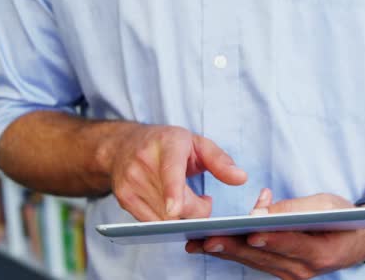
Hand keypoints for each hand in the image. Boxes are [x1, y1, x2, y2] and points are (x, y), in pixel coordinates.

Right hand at [98, 124, 246, 220]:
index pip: (170, 170)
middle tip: (205, 202)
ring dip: (181, 217)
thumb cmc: (168, 144)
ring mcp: (130, 181)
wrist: (124, 145)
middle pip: (173, 204)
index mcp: (167, 145)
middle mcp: (144, 162)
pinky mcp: (123, 197)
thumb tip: (241, 178)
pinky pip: (150, 221)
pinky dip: (166, 221)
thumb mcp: (197, 143)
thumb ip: (220, 160)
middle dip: (196, 210)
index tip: (175, 210)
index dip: (173, 191)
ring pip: (162, 216)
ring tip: (186, 200)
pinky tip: (172, 207)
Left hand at [186, 190, 364, 278]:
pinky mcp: (282, 271)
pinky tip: (212, 244)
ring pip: (254, 262)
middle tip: (206, 239)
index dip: (270, 239)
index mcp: (320, 252)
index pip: (291, 245)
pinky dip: (234, 252)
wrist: (356, 240)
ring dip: (226, 252)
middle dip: (233, 247)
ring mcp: (292, 274)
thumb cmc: (343, 217)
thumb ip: (295, 208)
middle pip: (264, 257)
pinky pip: (255, 262)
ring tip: (197, 243)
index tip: (249, 233)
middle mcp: (304, 270)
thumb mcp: (326, 204)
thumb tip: (261, 210)